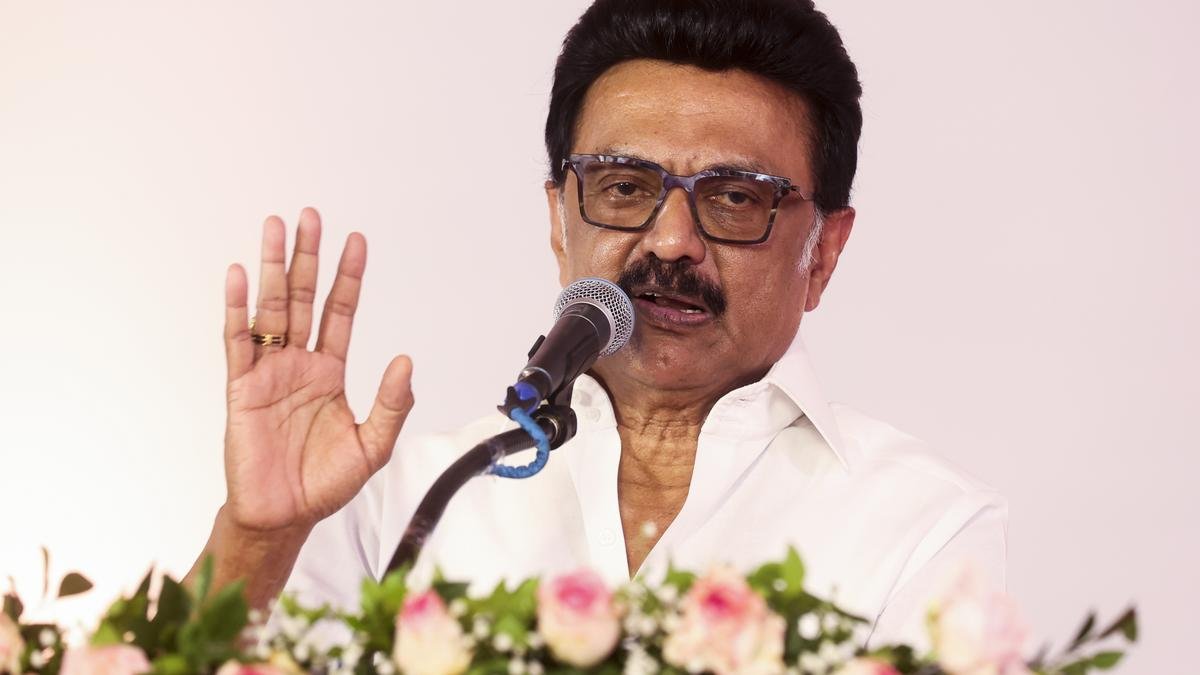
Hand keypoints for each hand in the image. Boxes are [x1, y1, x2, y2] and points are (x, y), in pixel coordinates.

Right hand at [221, 207, 413, 533]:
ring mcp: (268, 372)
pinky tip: (238, 276)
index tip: (356, 242)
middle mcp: (299, 364)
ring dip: (273, 268)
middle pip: (304, 298)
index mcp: (330, 372)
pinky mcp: (241, 388)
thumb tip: (405, 361)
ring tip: (275, 229)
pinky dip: (237, 309)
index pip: (341, 312)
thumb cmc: (324, 484)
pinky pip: (238, 342)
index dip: (348, 277)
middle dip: (308, 257)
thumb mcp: (373, 445)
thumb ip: (391, 404)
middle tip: (310, 216)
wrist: (284, 515)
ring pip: (271, 309)